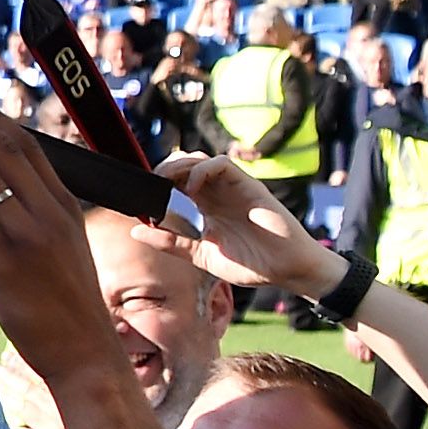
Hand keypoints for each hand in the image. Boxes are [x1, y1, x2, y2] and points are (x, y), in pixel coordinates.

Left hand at [0, 83, 112, 380]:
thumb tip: (9, 187)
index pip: (25, 145)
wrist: (85, 350)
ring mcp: (29, 234)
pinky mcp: (7, 260)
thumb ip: (41, 214)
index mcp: (65, 204)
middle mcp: (49, 212)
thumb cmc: (68, 302)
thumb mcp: (65, 246)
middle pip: (0, 148)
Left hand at [157, 151, 336, 297]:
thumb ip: (172, 243)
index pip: (176, 181)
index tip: (144, 197)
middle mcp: (218, 193)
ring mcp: (233, 188)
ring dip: (179, 166)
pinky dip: (201, 171)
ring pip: (200, 158)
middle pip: (184, 163)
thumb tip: (137, 231)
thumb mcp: (203, 256)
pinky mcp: (249, 186)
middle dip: (163, 170)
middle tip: (152, 188)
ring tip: (168, 186)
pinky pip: (222, 165)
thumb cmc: (254, 264)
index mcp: (207, 206)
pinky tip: (192, 191)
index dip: (158, 183)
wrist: (290, 270)